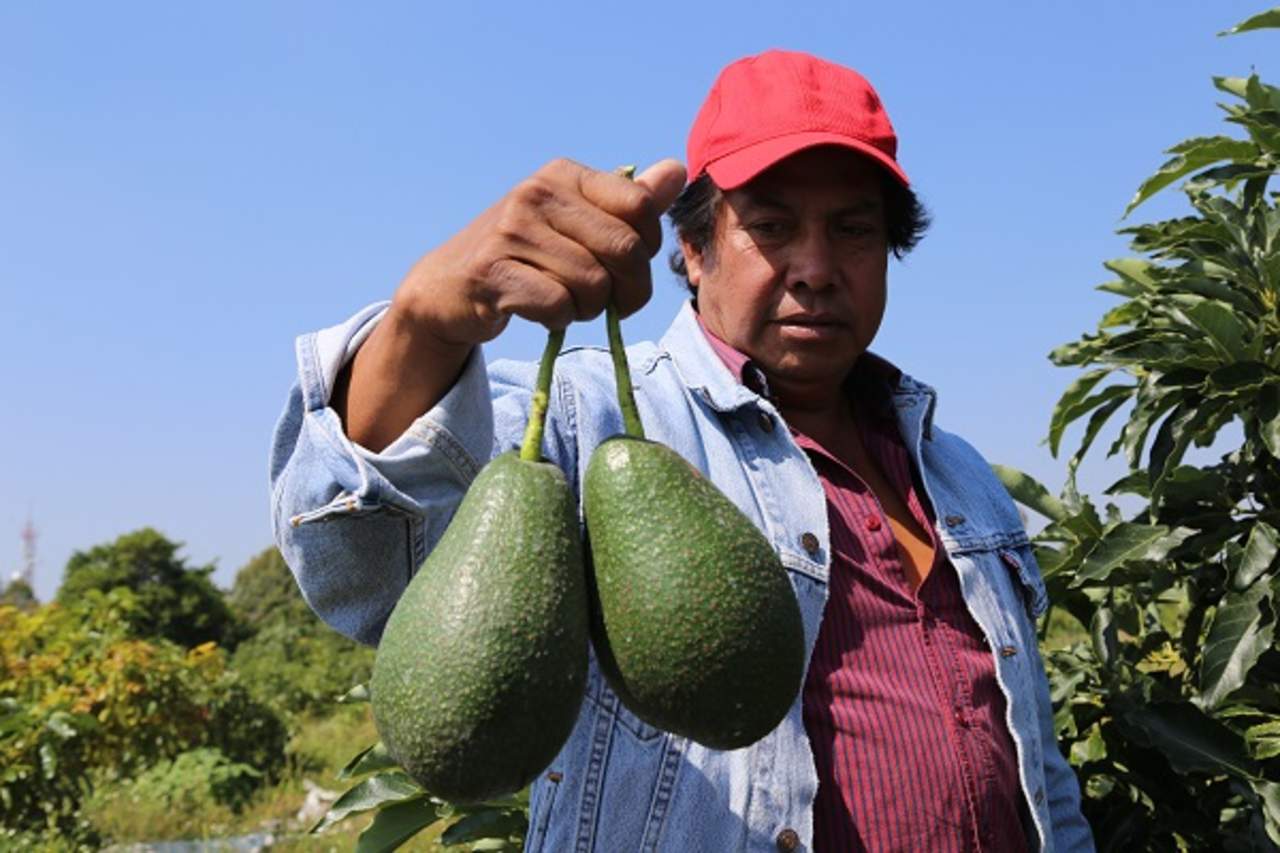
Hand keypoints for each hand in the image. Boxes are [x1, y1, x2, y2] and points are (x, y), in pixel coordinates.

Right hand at [391, 158, 687, 347]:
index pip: (641, 207)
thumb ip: (629, 202)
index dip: (647, 248)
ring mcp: (511, 230)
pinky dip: (558, 318)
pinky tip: (540, 310)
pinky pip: (557, 305)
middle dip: (628, 289)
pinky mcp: (492, 272)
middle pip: (625, 249)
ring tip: (565, 301)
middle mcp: (536, 193)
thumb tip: (677, 170)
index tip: (626, 266)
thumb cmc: (525, 255)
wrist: (448, 287)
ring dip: (589, 308)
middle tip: (608, 302)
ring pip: (593, 283)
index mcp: (564, 175)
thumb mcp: (576, 221)